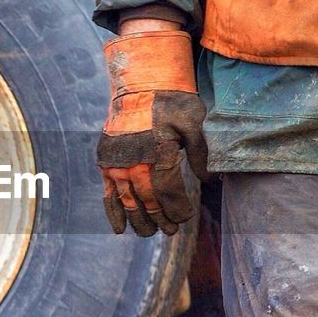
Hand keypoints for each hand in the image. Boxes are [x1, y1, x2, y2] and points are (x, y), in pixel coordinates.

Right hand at [97, 26, 207, 236]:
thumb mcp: (195, 124)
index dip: (177, 209)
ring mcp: (116, 162)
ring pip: (128, 201)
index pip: (168, 192)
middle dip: (160, 218)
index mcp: (158, 152)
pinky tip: (120, 229)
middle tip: (171, 231)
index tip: (185, 218)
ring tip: (150, 232)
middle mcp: (134, 160)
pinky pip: (108, 192)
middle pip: (148, 201)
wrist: (140, 84)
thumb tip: (211, 182)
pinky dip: (113, 212)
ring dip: (140, 220)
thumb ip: (201, 155)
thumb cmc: (173, 102)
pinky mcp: (105, 160)